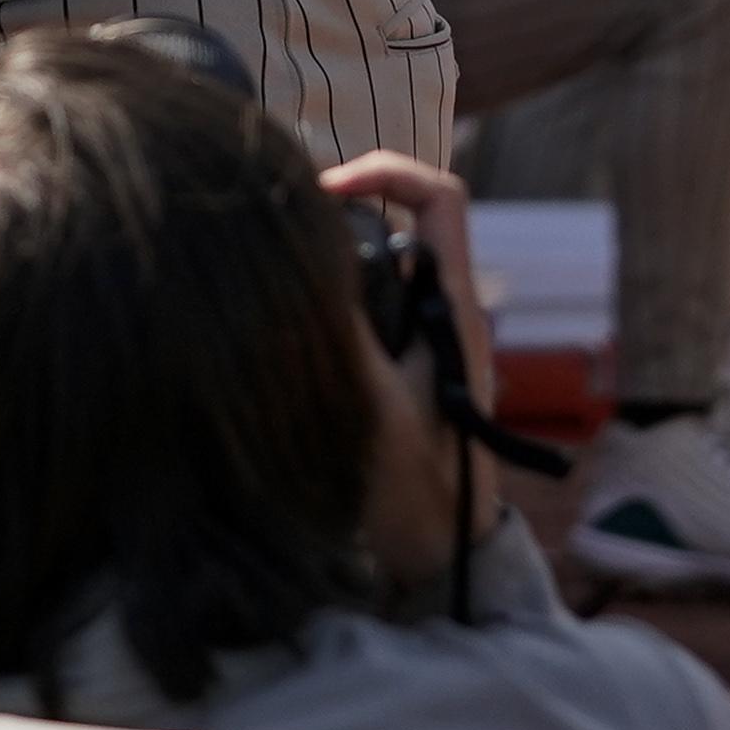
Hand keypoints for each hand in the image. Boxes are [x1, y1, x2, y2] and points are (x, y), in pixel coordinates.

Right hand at [318, 150, 491, 583]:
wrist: (442, 557)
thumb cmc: (417, 488)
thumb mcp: (369, 402)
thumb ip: (340, 328)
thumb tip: (299, 264)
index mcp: (454, 307)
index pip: (441, 198)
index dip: (387, 172)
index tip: (325, 190)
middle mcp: (446, 311)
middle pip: (401, 224)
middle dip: (342, 217)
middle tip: (281, 234)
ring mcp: (428, 340)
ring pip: (380, 267)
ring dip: (333, 265)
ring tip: (275, 282)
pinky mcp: (406, 369)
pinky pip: (370, 309)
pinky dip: (332, 303)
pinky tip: (288, 331)